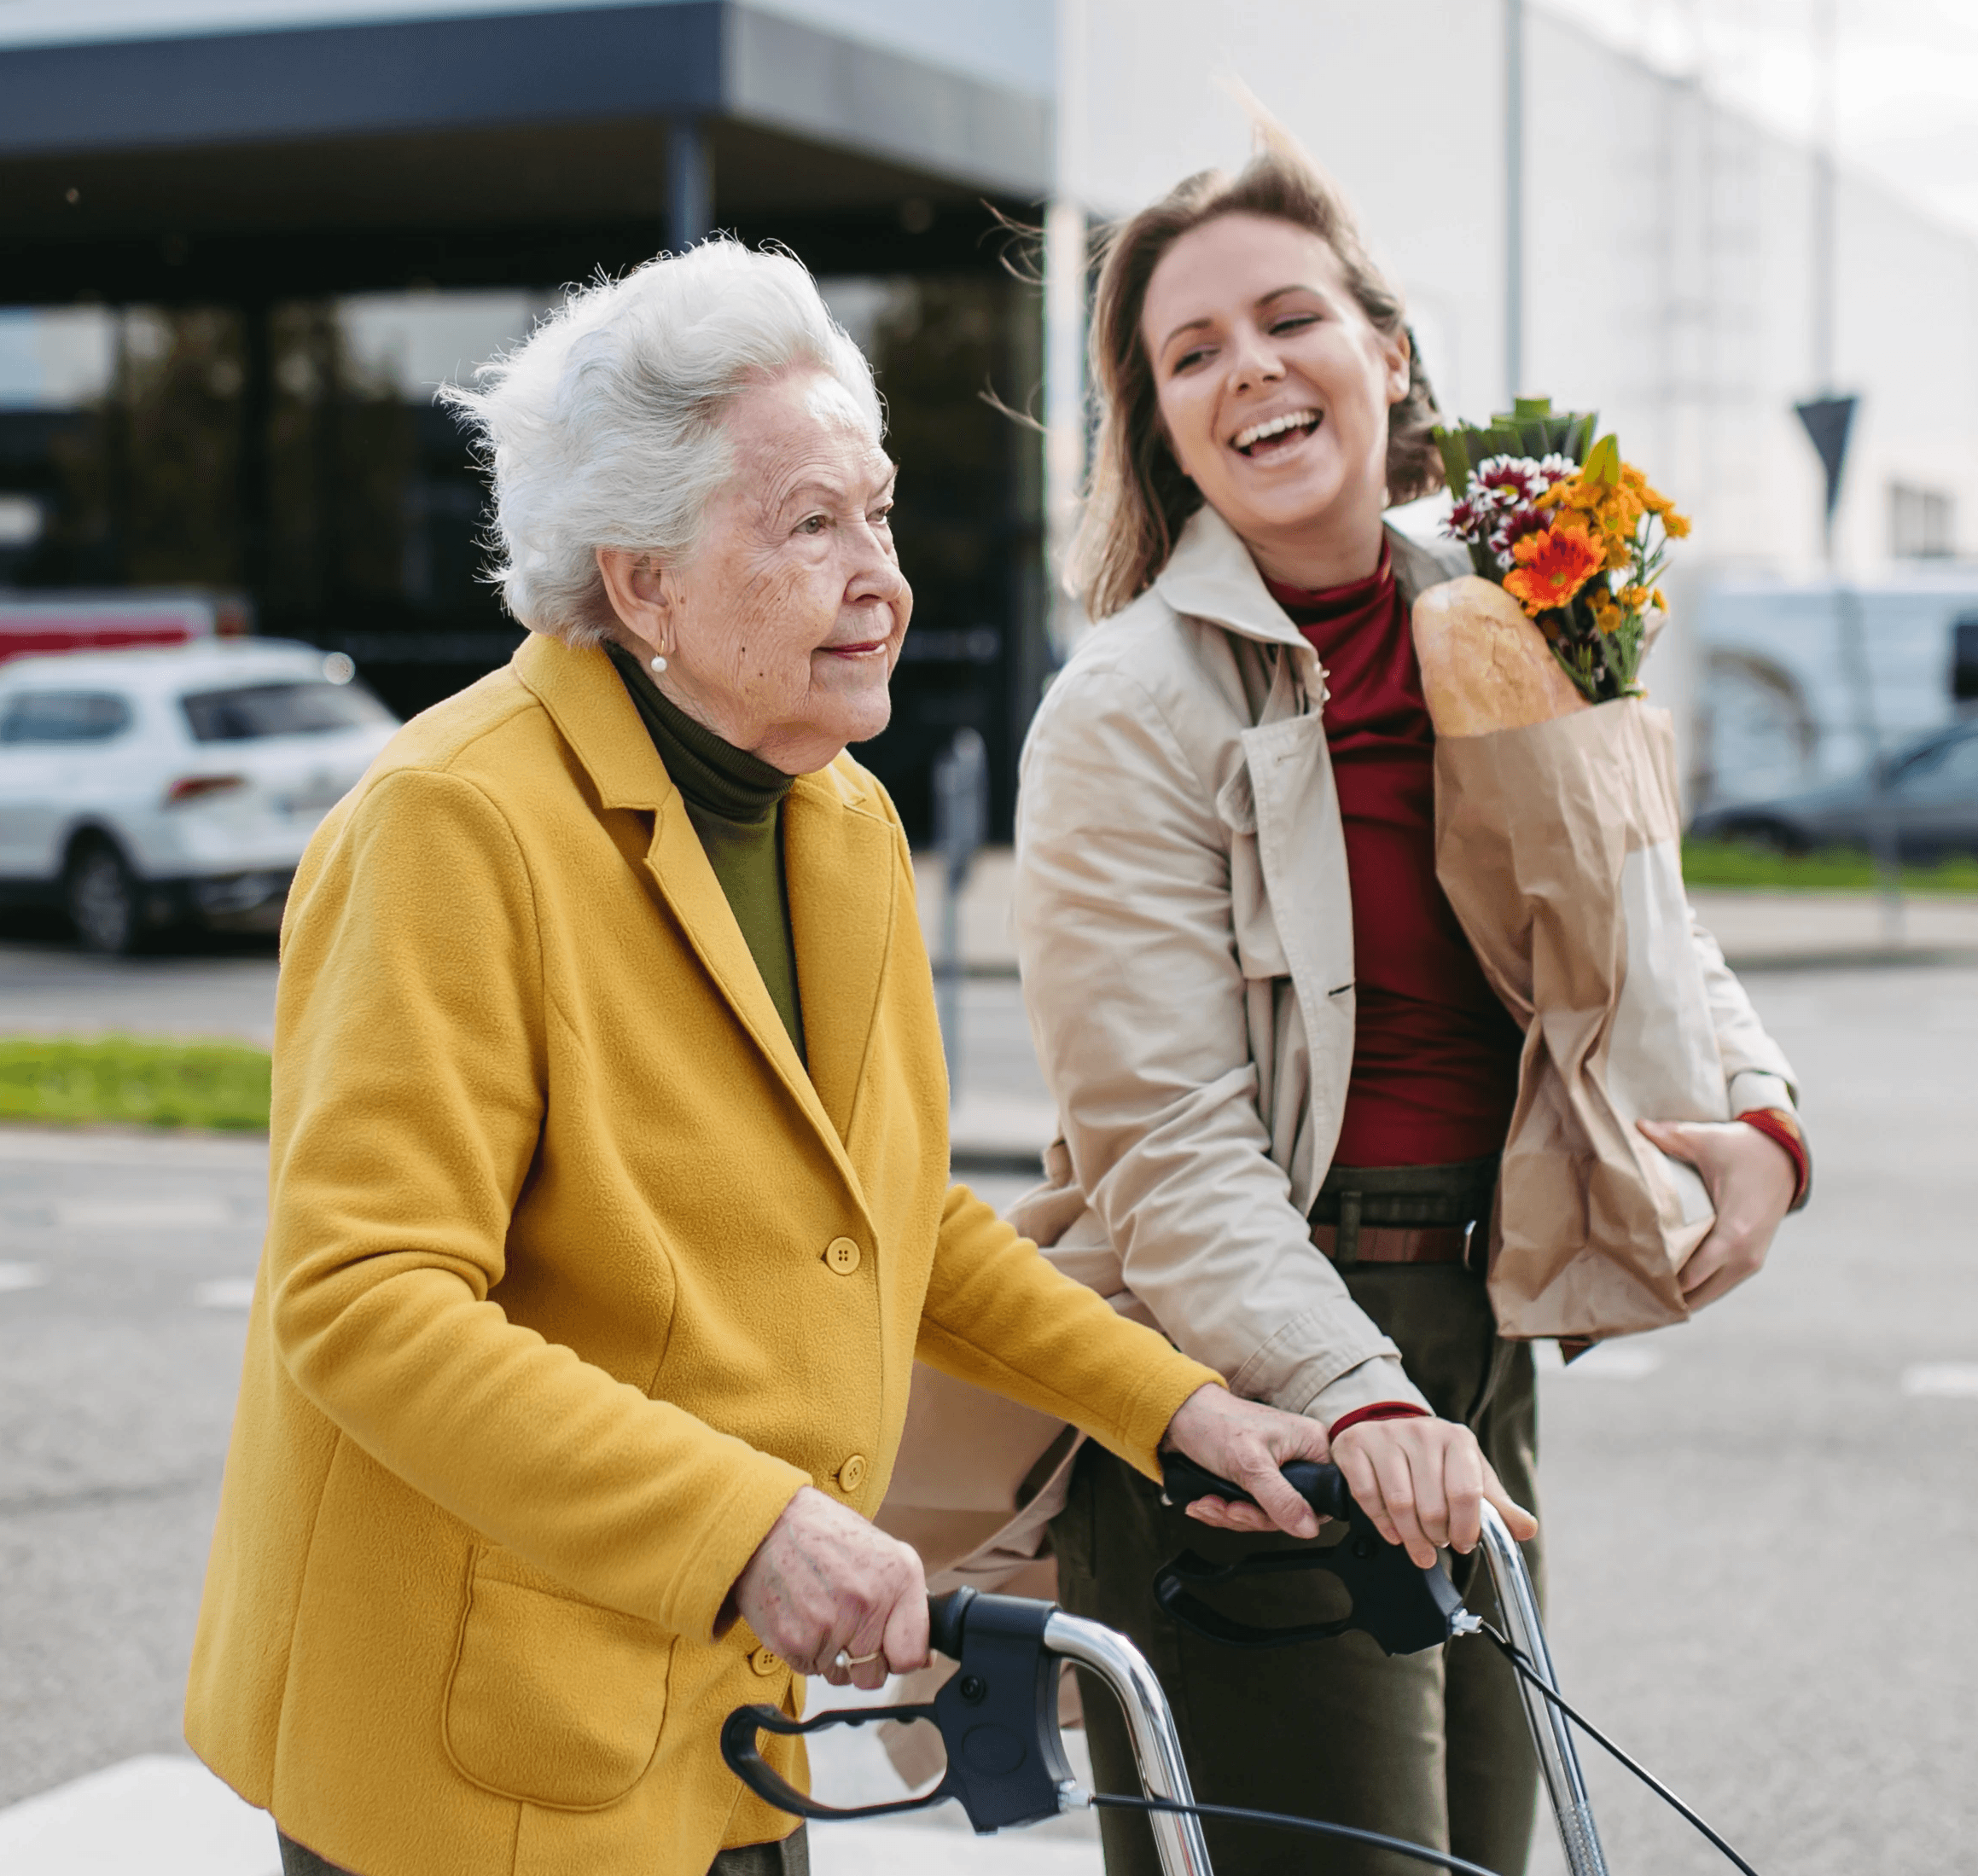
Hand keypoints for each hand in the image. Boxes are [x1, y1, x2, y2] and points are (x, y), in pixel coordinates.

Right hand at [729, 1487, 927, 1690]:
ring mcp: (829, 1626)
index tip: (890, 1648)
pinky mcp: (795, 1642)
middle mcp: (867, 1604)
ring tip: (822, 1613)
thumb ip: (908, 1602)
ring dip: (833, 1655)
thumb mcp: (884, 1551)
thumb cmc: (828, 1535)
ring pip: (839, 1675)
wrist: (772, 1522)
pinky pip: (810, 1669)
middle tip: (849, 1629)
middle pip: (874, 1675)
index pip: (912, 1656)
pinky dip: (807, 1650)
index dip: (901, 1657)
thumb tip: (924, 1657)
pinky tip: (803, 1616)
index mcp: (897, 1579)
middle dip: (865, 1661)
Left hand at [1159, 1382, 1333, 1539]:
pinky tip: (1207, 1502)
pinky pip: (1249, 1508)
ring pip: (1266, 1513)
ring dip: (1232, 1515)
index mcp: (1310, 1444)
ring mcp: (1276, 1469)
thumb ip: (1281, 1499)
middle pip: (1290, 1511)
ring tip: (1210, 1503)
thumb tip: (1309, 1527)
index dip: (1295, 1515)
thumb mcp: (1250, 1464)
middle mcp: (1298, 1456)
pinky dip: (1224, 1511)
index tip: (1263, 1514)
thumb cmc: (1215, 1422)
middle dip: (1251, 1516)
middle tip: (1229, 1508)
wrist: (1178, 1415)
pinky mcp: (1256, 1478)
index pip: (1324, 1496)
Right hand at [1330, 1416, 1537, 1567]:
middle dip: (1437, 1537)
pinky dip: (1382, 1523)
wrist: (1389, 1425)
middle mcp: (1421, 1432)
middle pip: (1432, 1506)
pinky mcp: (1355, 1446)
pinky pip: (1368, 1496)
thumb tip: (1527, 1529)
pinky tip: (1393, 1531)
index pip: (1466, 1493)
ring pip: (1400, 1504)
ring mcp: (1386, 1437)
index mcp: (1457, 1438)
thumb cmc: (1436, 1457)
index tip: (1464, 1543)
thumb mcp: (1470, 1473)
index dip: (1466, 1528)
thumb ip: (1498, 1505)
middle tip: (1438, 1544)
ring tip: (1419, 1545)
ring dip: (1411, 1537)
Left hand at [1638, 1118, 1795, 1310]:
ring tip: (1645, 1288)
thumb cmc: (1745, 1150)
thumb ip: (1672, 1137)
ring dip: (1683, 1293)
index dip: (1661, 1280)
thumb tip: (1638, 1126)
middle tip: (1630, 1288)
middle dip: (1667, 1293)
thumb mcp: (1709, 1141)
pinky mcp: (1753, 1259)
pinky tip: (1671, 1281)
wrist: (1785, 1158)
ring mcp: (1752, 1260)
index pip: (1692, 1275)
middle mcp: (1745, 1254)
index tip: (1631, 1278)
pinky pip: (1721, 1283)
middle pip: (1699, 1293)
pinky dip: (1699, 1285)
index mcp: (1734, 1233)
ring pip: (1711, 1293)